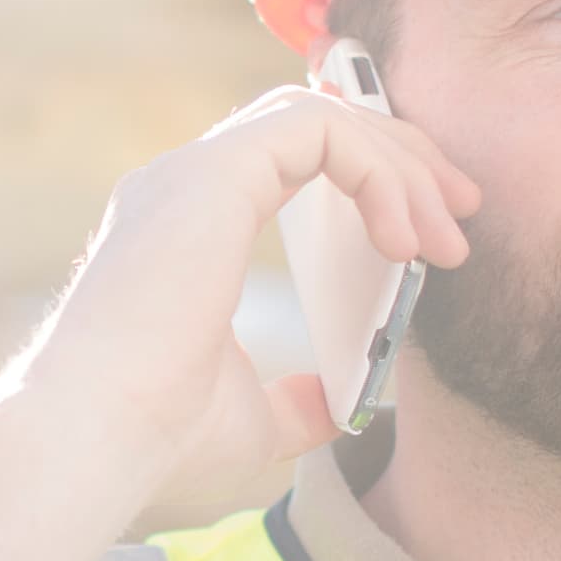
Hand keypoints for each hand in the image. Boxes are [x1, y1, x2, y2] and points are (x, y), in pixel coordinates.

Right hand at [20, 86, 480, 503]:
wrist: (96, 444)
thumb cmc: (153, 439)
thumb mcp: (253, 422)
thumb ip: (298, 399)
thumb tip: (341, 402)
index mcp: (186, 226)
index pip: (288, 155)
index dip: (371, 174)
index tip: (428, 234)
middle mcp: (182, 184)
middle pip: (312, 121)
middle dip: (402, 156)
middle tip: (463, 213)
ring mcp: (191, 172)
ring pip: (322, 116)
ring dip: (400, 165)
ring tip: (444, 237)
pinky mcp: (213, 175)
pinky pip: (319, 131)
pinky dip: (377, 171)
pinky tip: (403, 238)